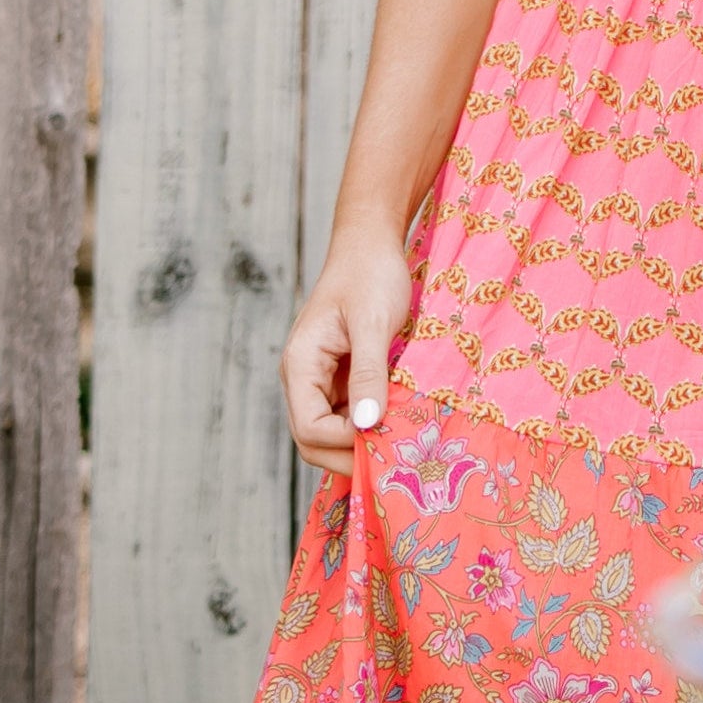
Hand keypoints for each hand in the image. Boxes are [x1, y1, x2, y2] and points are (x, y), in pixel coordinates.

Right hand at [284, 225, 411, 467]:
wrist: (371, 244)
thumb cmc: (370, 274)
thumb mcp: (373, 322)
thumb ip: (368, 373)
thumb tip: (367, 424)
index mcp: (300, 364)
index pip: (308, 428)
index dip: (343, 442)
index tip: (384, 436)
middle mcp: (304, 378)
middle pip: (314, 440)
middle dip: (350, 454)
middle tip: (394, 458)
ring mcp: (323, 380)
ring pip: (334, 432)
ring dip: (363, 442)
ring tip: (402, 444)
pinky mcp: (343, 378)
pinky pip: (352, 415)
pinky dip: (373, 425)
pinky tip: (401, 424)